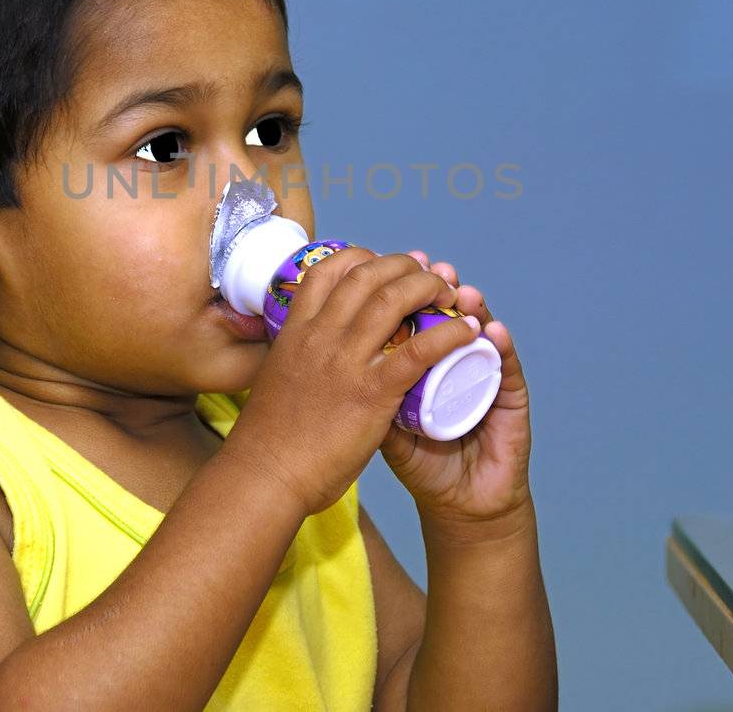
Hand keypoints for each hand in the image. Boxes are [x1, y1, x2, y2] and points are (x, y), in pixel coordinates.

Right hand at [224, 248, 482, 516]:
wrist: (265, 476)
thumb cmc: (269, 438)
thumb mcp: (277, 377)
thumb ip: (298, 357)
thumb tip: (311, 350)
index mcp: (295, 330)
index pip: (328, 269)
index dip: (362, 257)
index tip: (382, 264)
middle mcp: (320, 335)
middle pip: (367, 274)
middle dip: (403, 265)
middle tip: (425, 273)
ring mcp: (345, 361)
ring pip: (394, 299)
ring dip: (428, 286)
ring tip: (449, 294)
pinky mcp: (371, 392)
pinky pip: (418, 351)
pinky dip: (448, 335)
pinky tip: (467, 332)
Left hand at [377, 250, 532, 533]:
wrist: (463, 507)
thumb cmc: (424, 466)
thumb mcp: (383, 429)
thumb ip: (367, 394)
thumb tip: (337, 355)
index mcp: (425, 365)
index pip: (418, 318)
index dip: (408, 291)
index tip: (396, 268)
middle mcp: (456, 362)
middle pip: (449, 314)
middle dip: (441, 289)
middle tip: (435, 270)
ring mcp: (485, 377)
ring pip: (481, 331)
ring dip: (475, 308)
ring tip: (465, 292)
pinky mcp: (511, 400)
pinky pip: (507, 368)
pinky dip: (502, 347)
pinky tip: (494, 332)